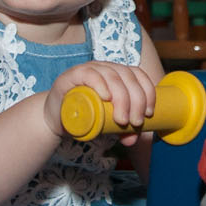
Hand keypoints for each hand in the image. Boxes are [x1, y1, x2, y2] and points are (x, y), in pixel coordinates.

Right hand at [43, 61, 157, 143]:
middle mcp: (106, 67)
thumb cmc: (85, 117)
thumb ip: (123, 130)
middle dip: (136, 100)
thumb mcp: (108, 124)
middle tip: (135, 122)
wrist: (56, 118)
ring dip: (122, 98)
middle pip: (128, 77)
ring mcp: (89, 69)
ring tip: (122, 120)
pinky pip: (89, 74)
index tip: (149, 113)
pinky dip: (100, 84)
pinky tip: (105, 97)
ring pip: (112, 76)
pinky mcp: (73, 75)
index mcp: (118, 74)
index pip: (138, 75)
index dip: (148, 92)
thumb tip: (134, 138)